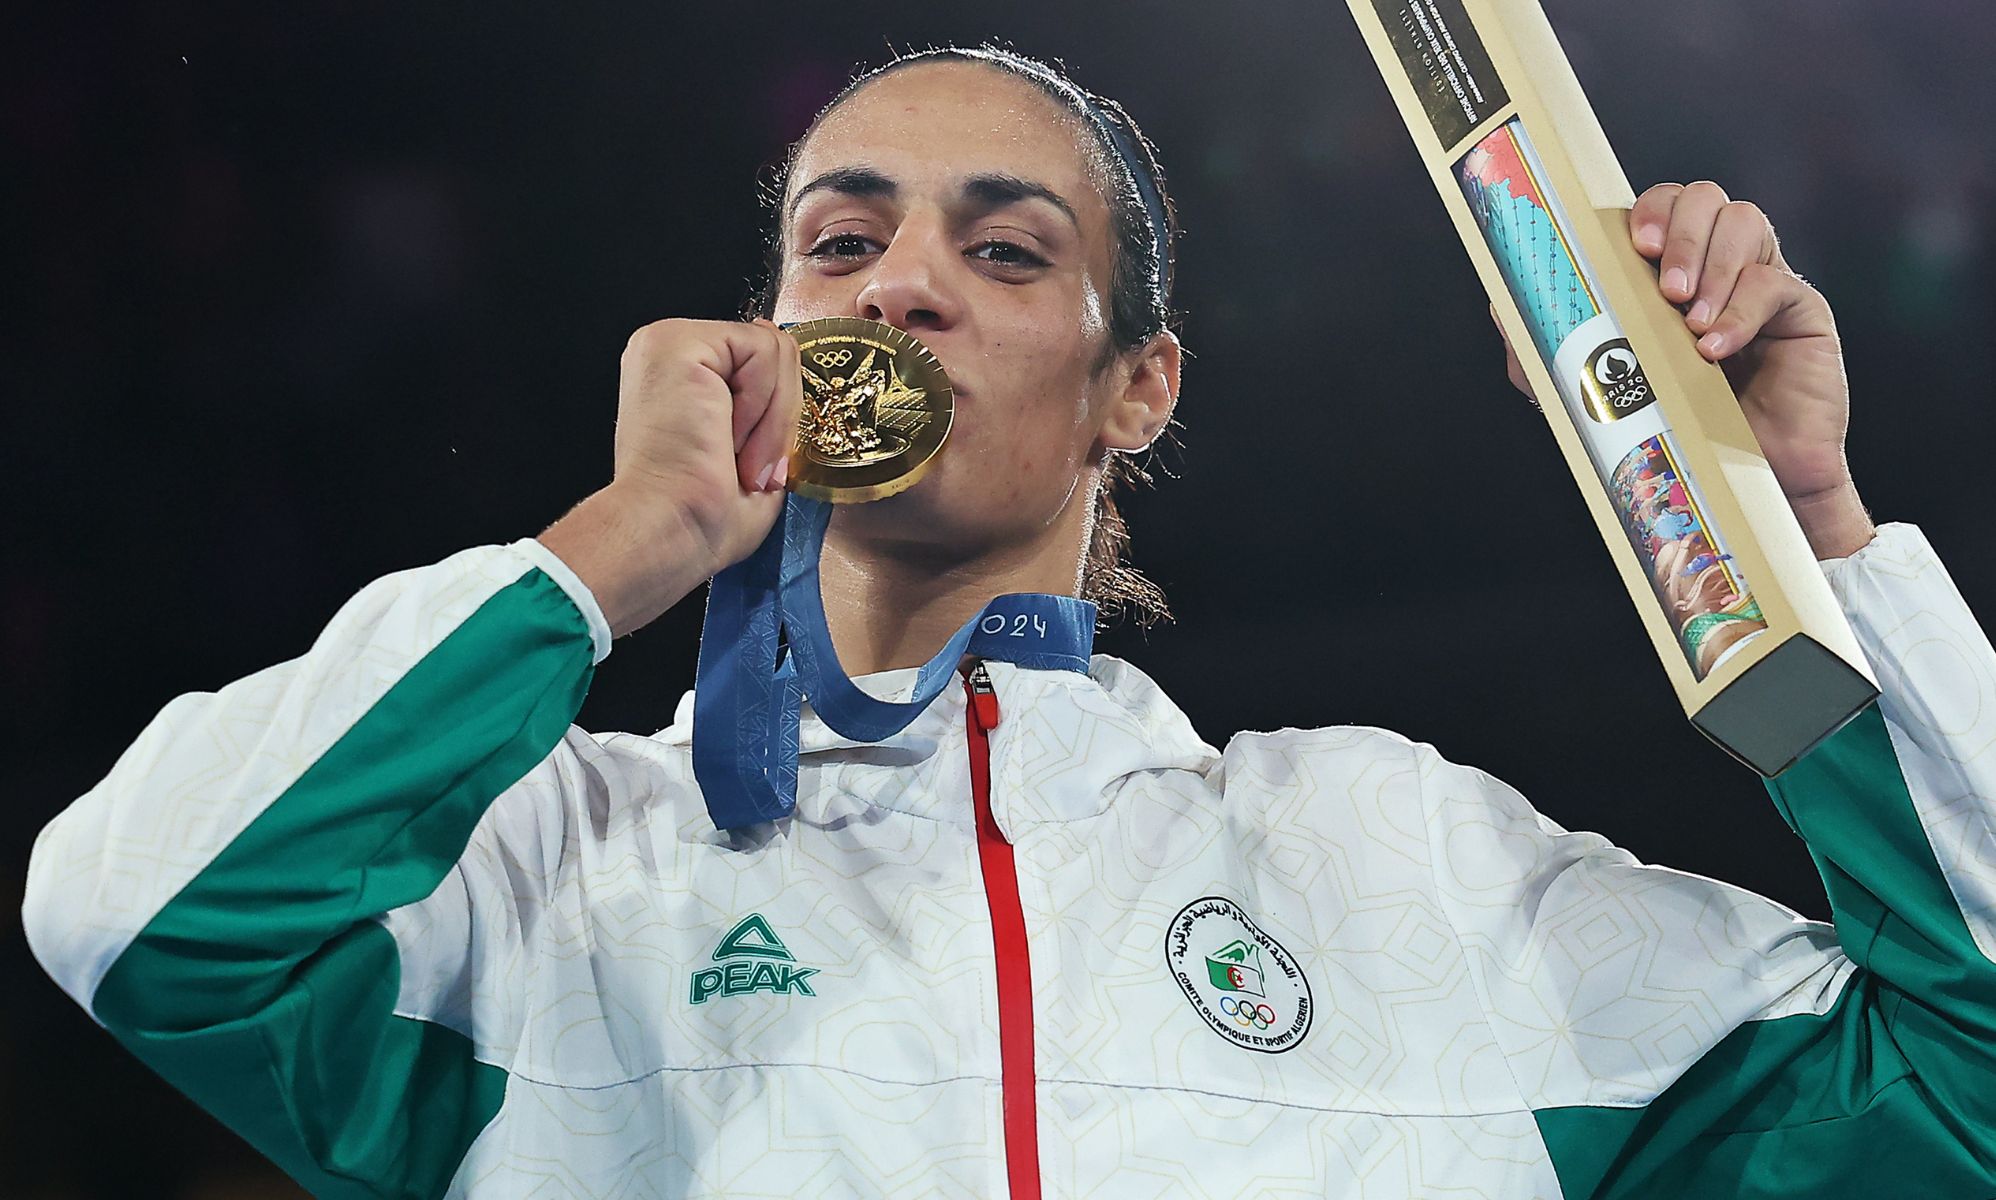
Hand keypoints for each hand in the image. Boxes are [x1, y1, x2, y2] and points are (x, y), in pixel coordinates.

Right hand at [539, 318, 803, 637]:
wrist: (670, 532)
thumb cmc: (699, 515)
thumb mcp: (752, 451)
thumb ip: (769, 401)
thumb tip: (791, 370)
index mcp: (680, 378)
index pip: (759, 363)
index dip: (777, 414)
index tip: (754, 467)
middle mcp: (669, 353)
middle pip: (772, 352)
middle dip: (778, 418)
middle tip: (749, 467)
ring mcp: (669, 341)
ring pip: (773, 350)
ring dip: (771, 418)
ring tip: (738, 457)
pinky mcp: (678, 341)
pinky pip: (763, 349)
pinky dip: (762, 403)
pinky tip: (728, 437)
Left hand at [1500, 181, 1876, 558]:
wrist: (1742, 484)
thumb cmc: (1673, 433)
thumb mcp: (1593, 394)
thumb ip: (1547, 352)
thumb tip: (1500, 306)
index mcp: (1666, 273)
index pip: (1660, 208)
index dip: (1648, 210)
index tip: (1634, 244)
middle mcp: (1717, 265)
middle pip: (1705, 197)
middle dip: (1679, 231)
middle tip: (1663, 287)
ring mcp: (1762, 281)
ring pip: (1745, 220)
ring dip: (1712, 264)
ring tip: (1687, 323)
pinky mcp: (1803, 311)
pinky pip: (1776, 282)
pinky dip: (1740, 311)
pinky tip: (1713, 350)